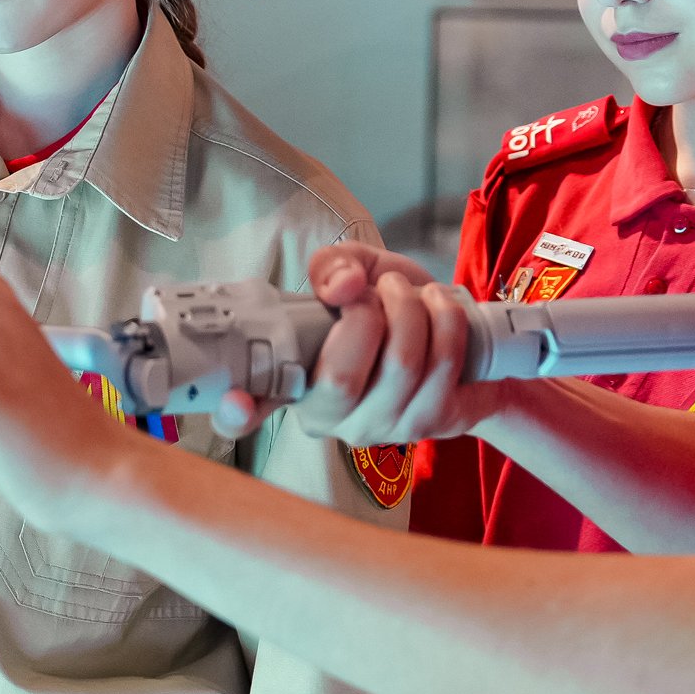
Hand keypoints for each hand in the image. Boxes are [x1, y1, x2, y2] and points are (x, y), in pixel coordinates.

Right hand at [223, 244, 499, 448]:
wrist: (459, 337)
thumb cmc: (390, 308)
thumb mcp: (354, 272)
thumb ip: (333, 265)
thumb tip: (343, 287)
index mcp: (294, 384)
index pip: (251, 413)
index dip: (238, 412)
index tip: (235, 402)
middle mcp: (333, 419)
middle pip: (343, 375)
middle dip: (373, 310)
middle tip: (384, 289)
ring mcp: (384, 428)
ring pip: (402, 365)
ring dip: (417, 308)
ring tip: (415, 293)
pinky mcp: (434, 424)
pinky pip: (444, 367)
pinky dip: (448, 320)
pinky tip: (443, 308)